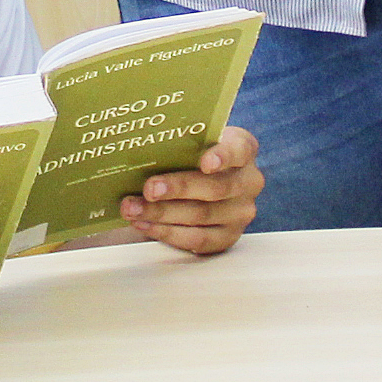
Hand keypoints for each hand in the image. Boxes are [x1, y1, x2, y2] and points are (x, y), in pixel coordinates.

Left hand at [121, 127, 262, 254]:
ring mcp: (240, 212)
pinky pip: (197, 239)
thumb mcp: (190, 142)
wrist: (196, 183)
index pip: (238, 150)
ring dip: (162, 213)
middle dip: (178, 188)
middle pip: (215, 188)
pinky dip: (167, 232)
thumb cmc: (189, 157)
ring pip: (201, 215)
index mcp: (243, 149)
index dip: (223, 156)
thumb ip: (178, 143)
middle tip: (149, 189)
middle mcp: (248, 181)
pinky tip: (145, 224)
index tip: (205, 162)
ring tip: (133, 208)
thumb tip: (141, 145)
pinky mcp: (227, 237)